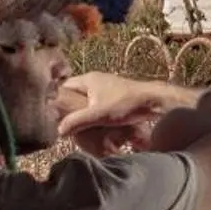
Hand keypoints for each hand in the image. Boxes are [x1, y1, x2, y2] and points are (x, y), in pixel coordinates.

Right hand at [56, 71, 187, 154]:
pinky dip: (95, 113)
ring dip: (84, 112)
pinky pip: (98, 104)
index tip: (56, 116)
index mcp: (88, 79)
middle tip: (68, 124)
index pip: (64, 87)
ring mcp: (106, 87)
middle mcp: (96, 80)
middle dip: (71, 109)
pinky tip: (95, 124)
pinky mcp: (115, 96)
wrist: (154, 102)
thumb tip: (59, 130)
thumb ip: (77, 121)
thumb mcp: (98, 115)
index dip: (58, 101)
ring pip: (87, 100)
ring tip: (80, 126)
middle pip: (75, 94)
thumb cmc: (126, 105)